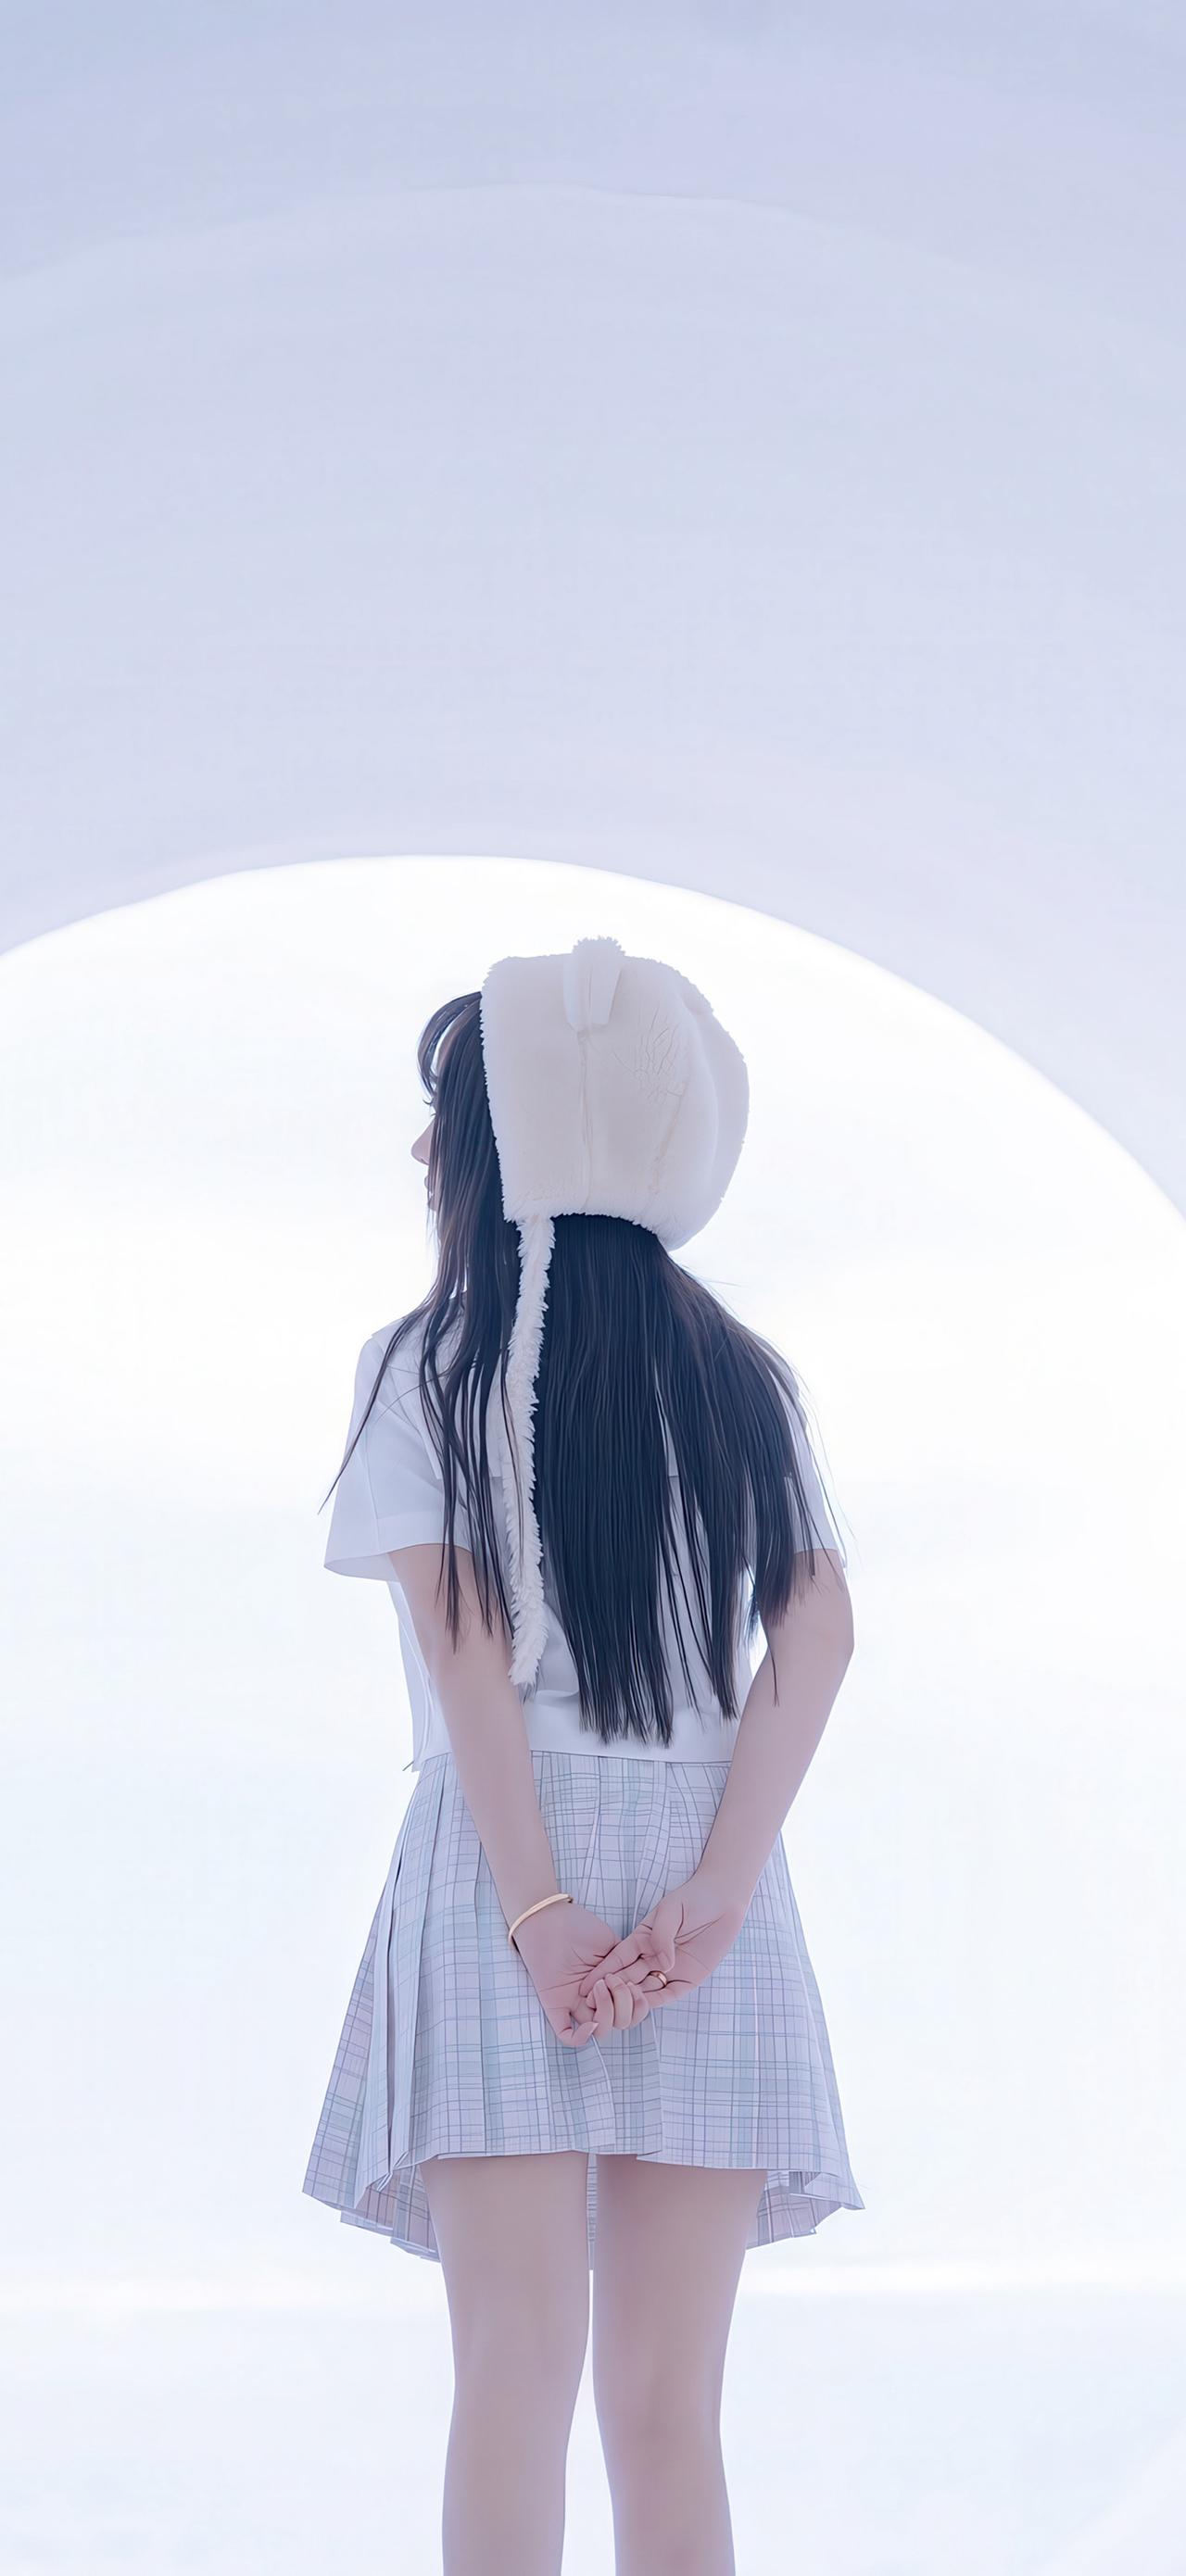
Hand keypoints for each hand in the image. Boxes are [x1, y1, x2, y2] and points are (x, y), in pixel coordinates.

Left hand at [510, 1897, 672, 2047]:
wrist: (550, 1916)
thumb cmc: (578, 1925)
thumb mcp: (612, 1944)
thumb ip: (628, 1965)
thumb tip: (643, 1982)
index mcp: (611, 1984)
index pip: (634, 2008)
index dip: (640, 2002)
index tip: (636, 1982)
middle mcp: (595, 1997)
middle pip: (622, 2023)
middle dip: (626, 2006)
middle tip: (616, 1981)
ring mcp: (576, 2003)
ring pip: (602, 2031)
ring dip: (608, 2012)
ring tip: (601, 1985)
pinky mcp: (555, 2005)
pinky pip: (567, 2035)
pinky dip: (582, 2036)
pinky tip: (592, 2022)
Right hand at [575, 1871, 748, 2016]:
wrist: (723, 1900)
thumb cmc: (694, 1898)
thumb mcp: (670, 1911)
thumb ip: (662, 1937)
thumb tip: (663, 1965)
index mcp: (643, 1939)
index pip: (617, 1959)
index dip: (601, 1973)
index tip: (584, 1986)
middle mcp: (653, 1957)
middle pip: (627, 1978)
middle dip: (610, 1991)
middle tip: (593, 2004)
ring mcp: (670, 1969)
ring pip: (644, 1989)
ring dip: (630, 1998)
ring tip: (614, 2008)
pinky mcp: (688, 1978)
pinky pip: (668, 1994)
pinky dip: (655, 2001)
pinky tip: (641, 2006)